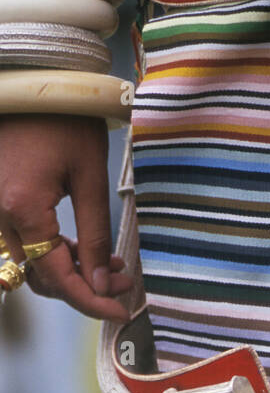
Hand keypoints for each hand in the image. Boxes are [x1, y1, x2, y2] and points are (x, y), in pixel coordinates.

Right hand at [0, 114, 133, 320]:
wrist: (29, 80)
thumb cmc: (63, 117)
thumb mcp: (89, 176)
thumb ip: (95, 234)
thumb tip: (100, 284)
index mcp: (22, 209)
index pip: (57, 278)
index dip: (91, 302)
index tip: (121, 312)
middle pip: (42, 277)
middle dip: (86, 287)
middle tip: (124, 283)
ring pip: (33, 263)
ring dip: (72, 272)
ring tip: (112, 266)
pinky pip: (25, 242)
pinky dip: (56, 253)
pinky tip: (88, 250)